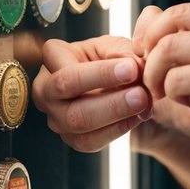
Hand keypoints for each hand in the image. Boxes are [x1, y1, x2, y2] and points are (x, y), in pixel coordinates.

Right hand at [32, 34, 152, 152]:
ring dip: (114, 114)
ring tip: (143, 103)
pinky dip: (116, 130)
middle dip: (108, 98)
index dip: (101, 72)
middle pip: (69, 98)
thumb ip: (126, 54)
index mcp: (53, 57)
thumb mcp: (119, 47)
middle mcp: (46, 88)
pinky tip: (136, 117)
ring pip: (78, 123)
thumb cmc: (114, 59)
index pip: (70, 69)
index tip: (132, 69)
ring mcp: (55, 116)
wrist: (125, 86)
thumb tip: (136, 67)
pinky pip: (88, 141)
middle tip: (140, 94)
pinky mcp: (71, 138)